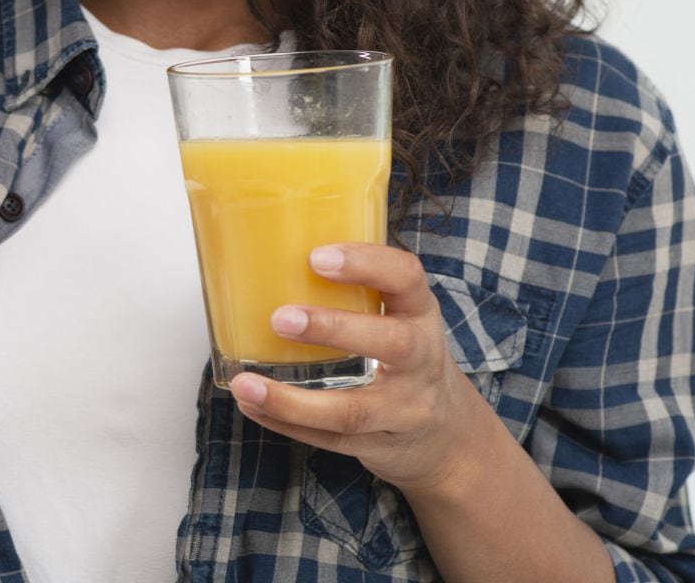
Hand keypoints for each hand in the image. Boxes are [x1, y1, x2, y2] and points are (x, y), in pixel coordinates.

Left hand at [228, 243, 486, 496]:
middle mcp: (420, 361)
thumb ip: (358, 288)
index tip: (317, 257)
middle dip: (335, 329)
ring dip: (292, 401)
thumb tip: (273, 249)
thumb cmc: (406, 355)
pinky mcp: (379, 445)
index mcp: (420, 313)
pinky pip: (330, 440)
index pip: (406, 278)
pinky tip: (252, 406)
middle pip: (392, 344)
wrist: (448, 433)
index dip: (366, 264)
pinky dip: (286, 424)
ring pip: (352, 411)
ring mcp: (403, 410)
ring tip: (246, 384)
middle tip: (280, 318)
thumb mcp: (400, 315)